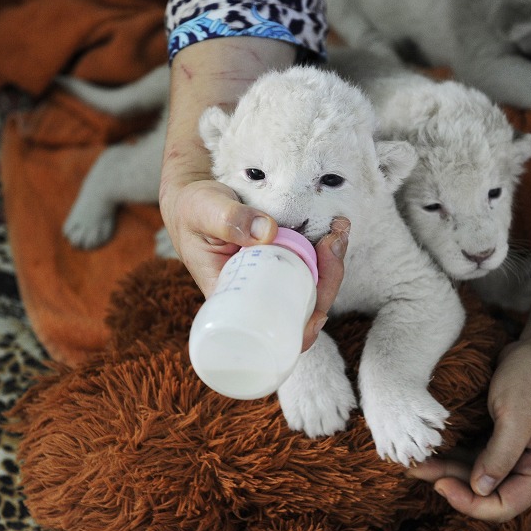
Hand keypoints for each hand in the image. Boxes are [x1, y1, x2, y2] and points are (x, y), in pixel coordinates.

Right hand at [161, 177, 348, 351]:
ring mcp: (272, 276)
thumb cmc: (191, 210)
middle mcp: (257, 295)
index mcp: (233, 301)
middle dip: (329, 281)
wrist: (193, 196)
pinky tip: (336, 229)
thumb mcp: (203, 212)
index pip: (273, 334)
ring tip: (339, 230)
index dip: (302, 333)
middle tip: (334, 242)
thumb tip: (268, 232)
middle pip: (303, 309)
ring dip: (332, 263)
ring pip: (312, 285)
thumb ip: (229, 219)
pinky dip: (326, 250)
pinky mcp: (281, 257)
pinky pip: (310, 263)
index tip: (319, 314)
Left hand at [407, 167, 530, 521]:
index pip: (505, 503)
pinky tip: (423, 435)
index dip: (470, 502)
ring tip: (409, 452)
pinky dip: (447, 445)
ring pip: (473, 469)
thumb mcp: (520, 406)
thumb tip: (480, 487)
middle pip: (486, 490)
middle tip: (412, 466)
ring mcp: (511, 441)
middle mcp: (526, 458)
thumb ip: (501, 451)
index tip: (436, 482)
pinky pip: (469, 446)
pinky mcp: (498, 422)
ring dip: (443, 464)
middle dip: (449, 483)